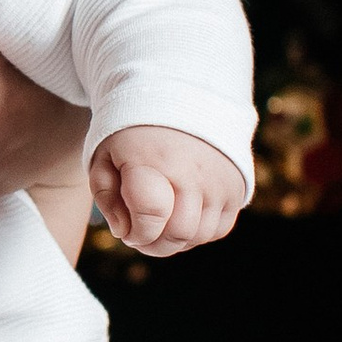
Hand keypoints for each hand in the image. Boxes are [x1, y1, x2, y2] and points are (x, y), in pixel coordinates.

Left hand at [88, 123, 244, 254]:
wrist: (180, 98)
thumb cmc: (134, 134)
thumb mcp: (104, 157)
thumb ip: (106, 197)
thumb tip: (124, 232)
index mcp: (153, 160)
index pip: (150, 217)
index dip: (136, 233)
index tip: (127, 229)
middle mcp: (192, 171)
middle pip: (177, 234)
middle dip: (153, 244)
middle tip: (140, 233)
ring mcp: (218, 180)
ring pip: (198, 236)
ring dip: (175, 241)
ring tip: (159, 224)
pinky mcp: (236, 186)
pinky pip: (218, 229)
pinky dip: (198, 232)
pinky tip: (181, 216)